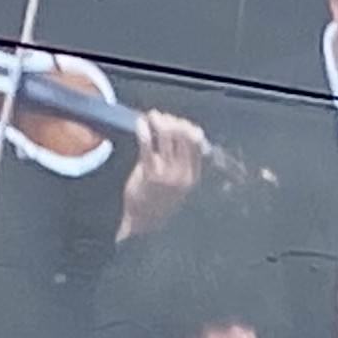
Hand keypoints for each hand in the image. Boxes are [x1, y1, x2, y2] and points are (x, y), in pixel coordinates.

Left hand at [117, 111, 211, 239]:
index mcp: (193, 175)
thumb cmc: (157, 200)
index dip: (186, 126)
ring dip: (159, 121)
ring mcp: (167, 173)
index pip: (196, 142)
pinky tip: (140, 124)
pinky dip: (144, 130)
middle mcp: (183, 174)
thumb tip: (177, 133)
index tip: (175, 120)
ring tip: (151, 117)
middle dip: (172, 120)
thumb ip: (180, 162)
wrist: (144, 220)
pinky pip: (148, 144)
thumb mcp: (177, 183)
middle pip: (183, 135)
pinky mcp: (150, 173)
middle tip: (160, 117)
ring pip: (167, 136)